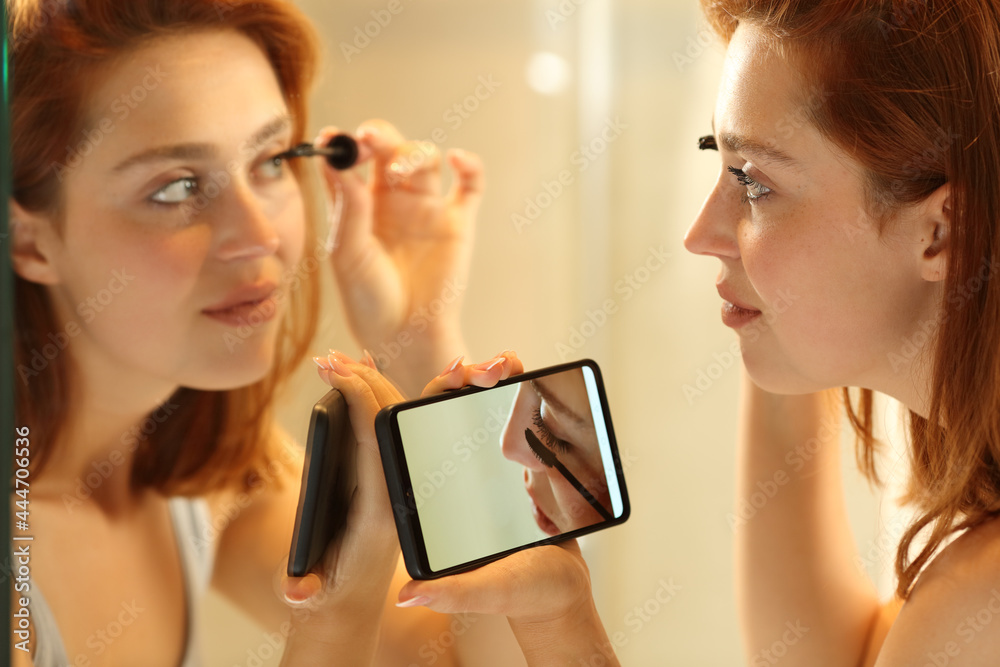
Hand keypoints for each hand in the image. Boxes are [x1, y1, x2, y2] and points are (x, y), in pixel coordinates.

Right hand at [277, 351, 402, 648]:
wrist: (350, 603)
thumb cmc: (327, 593)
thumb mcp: (314, 594)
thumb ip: (303, 589)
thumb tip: (296, 590)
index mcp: (383, 508)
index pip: (378, 440)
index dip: (360, 400)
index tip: (336, 372)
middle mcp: (398, 487)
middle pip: (390, 418)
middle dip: (363, 382)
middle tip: (328, 359)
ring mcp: (396, 477)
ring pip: (396, 418)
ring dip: (371, 383)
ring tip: (340, 359)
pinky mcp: (388, 474)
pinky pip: (390, 426)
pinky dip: (377, 396)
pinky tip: (364, 370)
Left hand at [316, 120, 483, 394]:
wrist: (406, 334)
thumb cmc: (369, 301)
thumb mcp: (348, 254)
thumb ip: (347, 208)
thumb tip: (336, 162)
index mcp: (361, 203)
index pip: (351, 160)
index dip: (342, 143)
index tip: (330, 137)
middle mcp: (394, 199)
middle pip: (389, 148)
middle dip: (378, 137)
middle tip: (367, 139)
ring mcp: (428, 207)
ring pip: (425, 158)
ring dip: (412, 154)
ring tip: (396, 173)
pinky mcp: (459, 221)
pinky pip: (471, 183)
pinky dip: (469, 164)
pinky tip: (456, 158)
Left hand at [398, 353, 619, 664]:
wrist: (560, 593)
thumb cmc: (525, 594)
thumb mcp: (491, 591)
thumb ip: (454, 593)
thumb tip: (407, 595)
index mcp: (432, 500)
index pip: (407, 435)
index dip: (414, 397)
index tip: (447, 374)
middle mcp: (449, 476)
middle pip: (439, 409)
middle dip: (457, 377)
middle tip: (485, 367)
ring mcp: (478, 464)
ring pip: (470, 404)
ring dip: (483, 374)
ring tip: (505, 364)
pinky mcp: (508, 460)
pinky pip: (502, 412)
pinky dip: (506, 387)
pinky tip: (514, 372)